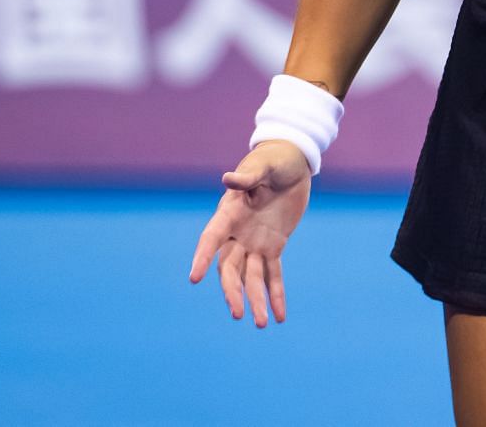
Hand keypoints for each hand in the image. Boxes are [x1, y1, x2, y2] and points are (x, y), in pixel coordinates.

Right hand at [188, 140, 311, 326]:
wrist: (292, 164)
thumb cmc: (273, 160)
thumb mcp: (263, 166)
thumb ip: (247, 177)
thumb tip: (228, 178)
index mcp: (229, 213)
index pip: (211, 238)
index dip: (202, 257)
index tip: (193, 278)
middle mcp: (237, 232)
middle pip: (229, 267)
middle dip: (232, 291)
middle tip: (238, 313)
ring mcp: (254, 242)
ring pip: (250, 277)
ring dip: (255, 300)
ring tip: (260, 324)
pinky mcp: (273, 246)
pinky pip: (273, 275)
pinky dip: (276, 295)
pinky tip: (279, 317)